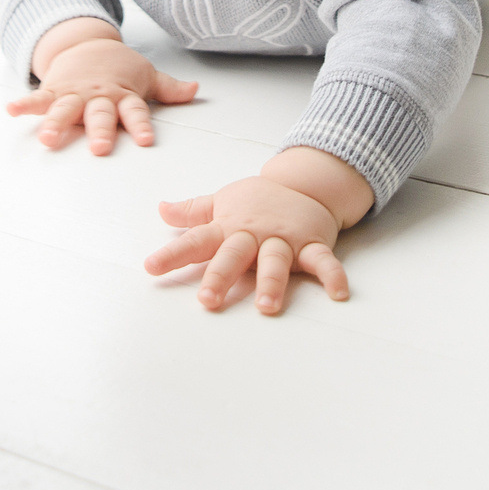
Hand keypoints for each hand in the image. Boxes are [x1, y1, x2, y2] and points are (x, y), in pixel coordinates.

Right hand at [6, 23, 197, 155]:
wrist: (86, 42)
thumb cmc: (119, 66)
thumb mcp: (146, 75)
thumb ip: (169, 88)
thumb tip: (196, 90)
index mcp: (123, 94)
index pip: (135, 111)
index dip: (140, 125)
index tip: (145, 141)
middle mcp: (99, 96)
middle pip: (100, 114)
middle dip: (99, 130)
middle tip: (99, 148)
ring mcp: (75, 93)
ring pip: (67, 110)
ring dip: (57, 123)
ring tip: (48, 138)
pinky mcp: (55, 90)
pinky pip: (39, 99)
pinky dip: (26, 104)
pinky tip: (12, 110)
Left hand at [143, 148, 372, 314]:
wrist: (303, 182)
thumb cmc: (258, 200)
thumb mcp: (223, 201)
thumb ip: (193, 211)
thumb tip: (161, 209)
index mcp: (228, 226)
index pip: (195, 240)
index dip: (172, 254)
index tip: (150, 268)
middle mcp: (254, 233)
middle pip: (234, 255)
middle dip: (221, 276)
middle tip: (207, 300)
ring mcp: (284, 239)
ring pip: (276, 260)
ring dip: (272, 282)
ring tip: (266, 306)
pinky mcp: (312, 243)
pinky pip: (323, 260)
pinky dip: (332, 275)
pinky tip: (338, 294)